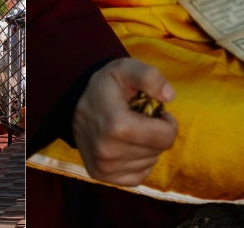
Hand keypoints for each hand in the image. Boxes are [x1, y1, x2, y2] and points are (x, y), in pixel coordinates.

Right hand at [72, 58, 177, 186]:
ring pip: (149, 163)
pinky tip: (125, 146)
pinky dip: (138, 162)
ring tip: (129, 131)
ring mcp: (104, 167)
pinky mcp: (102, 175)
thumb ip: (149, 76)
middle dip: (155, 134)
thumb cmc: (105, 86)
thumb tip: (169, 97)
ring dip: (146, 147)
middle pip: (159, 151)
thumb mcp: (125, 68)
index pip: (166, 137)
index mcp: (117, 126)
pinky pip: (138, 175)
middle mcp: (108, 152)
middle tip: (138, 119)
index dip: (167, 122)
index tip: (154, 112)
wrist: (74, 104)